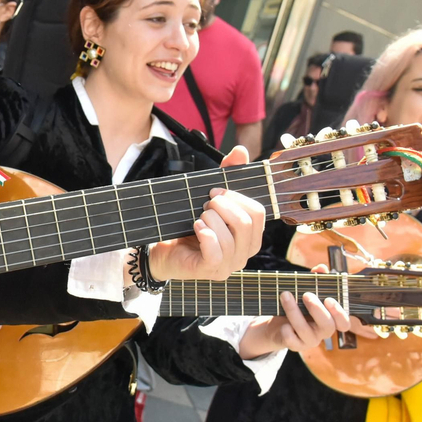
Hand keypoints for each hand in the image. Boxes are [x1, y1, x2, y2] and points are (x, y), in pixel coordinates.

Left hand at [142, 146, 265, 283]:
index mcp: (250, 235)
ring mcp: (230, 265)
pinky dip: (205, 234)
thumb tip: (241, 150)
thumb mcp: (210, 198)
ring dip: (209, 219)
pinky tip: (195, 227)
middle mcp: (245, 252)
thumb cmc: (189, 225)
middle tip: (204, 204)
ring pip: (230, 236)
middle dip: (222, 206)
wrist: (163, 249)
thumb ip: (227, 174)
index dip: (236, 196)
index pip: (258, 212)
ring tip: (198, 218)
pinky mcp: (212, 271)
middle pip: (246, 222)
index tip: (214, 191)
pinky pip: (216, 252)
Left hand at [236, 291, 361, 358]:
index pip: (344, 323)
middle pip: (327, 326)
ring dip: (294, 311)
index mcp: (331, 319)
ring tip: (285, 295)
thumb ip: (316, 280)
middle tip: (306, 295)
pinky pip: (292, 341)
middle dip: (317, 310)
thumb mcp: (307, 292)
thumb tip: (321, 267)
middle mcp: (323, 332)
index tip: (329, 299)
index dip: (340, 313)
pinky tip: (283, 323)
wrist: (278, 325)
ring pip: (305, 330)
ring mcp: (309, 340)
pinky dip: (287, 331)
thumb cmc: (299, 306)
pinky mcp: (296, 346)